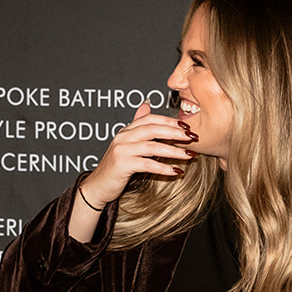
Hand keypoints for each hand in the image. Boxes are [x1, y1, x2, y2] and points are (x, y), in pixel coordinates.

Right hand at [78, 102, 197, 208]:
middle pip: (153, 129)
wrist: (98, 187)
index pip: (150, 119)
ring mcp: (121, 150)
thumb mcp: (126, 144)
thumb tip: (146, 105)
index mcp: (126, 131)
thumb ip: (137, 127)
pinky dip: (164, 167)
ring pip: (153, 146)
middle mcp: (123, 137)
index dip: (169, 121)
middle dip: (175, 132)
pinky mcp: (122, 165)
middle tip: (193, 137)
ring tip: (190, 155)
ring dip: (174, 151)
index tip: (187, 125)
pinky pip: (148, 164)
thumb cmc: (116, 168)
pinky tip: (177, 171)